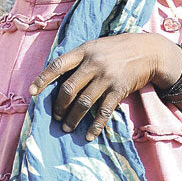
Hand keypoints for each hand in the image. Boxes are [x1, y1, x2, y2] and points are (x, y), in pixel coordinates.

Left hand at [29, 33, 181, 140]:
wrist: (150, 51)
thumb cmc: (121, 48)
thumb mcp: (98, 45)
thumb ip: (81, 57)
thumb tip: (60, 77)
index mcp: (85, 50)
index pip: (58, 65)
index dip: (42, 79)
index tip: (31, 93)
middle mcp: (94, 63)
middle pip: (68, 89)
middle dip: (59, 107)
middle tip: (57, 117)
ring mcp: (107, 77)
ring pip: (83, 103)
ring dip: (72, 119)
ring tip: (67, 127)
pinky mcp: (119, 89)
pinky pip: (103, 111)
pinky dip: (95, 125)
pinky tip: (89, 134)